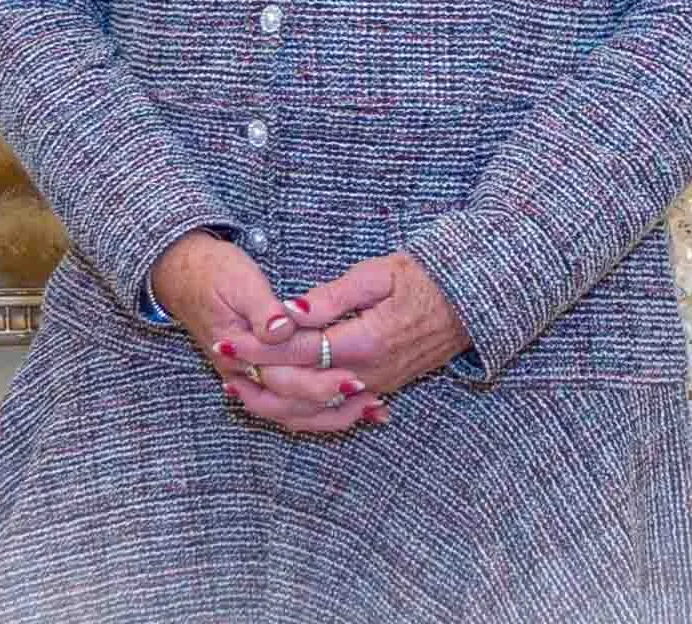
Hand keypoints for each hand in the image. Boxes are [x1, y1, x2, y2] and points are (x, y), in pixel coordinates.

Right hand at [149, 230, 385, 436]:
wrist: (182, 275)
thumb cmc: (214, 272)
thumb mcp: (239, 280)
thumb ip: (262, 308)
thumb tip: (283, 327)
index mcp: (239, 352)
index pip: (283, 378)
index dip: (319, 382)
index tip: (353, 378)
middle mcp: (241, 375)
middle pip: (289, 405)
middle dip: (332, 405)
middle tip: (371, 399)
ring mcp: (247, 379)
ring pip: (289, 413)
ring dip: (328, 416)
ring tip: (368, 411)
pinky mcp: (255, 376)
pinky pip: (286, 405)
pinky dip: (315, 411)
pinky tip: (345, 409)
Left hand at [217, 250, 469, 413]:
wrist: (470, 302)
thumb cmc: (423, 278)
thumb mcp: (378, 274)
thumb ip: (332, 297)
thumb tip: (290, 313)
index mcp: (365, 341)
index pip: (298, 350)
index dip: (259, 346)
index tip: (226, 339)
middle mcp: (368, 375)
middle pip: (300, 385)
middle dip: (256, 374)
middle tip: (221, 360)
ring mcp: (376, 388)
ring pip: (314, 412)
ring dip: (273, 405)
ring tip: (237, 390)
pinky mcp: (381, 391)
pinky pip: (334, 416)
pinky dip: (302, 416)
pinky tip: (278, 407)